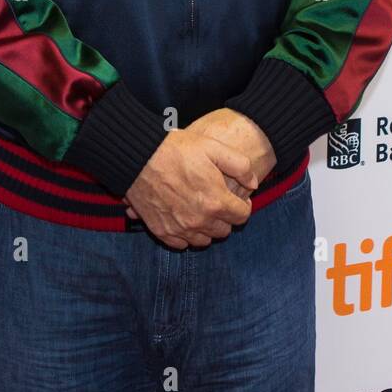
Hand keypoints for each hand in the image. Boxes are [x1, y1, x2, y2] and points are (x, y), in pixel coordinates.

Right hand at [123, 126, 259, 249]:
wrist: (138, 156)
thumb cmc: (176, 149)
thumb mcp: (213, 147)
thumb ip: (240, 166)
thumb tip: (253, 184)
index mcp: (215, 201)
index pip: (242, 217)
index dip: (242, 206)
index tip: (236, 198)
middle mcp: (199, 221)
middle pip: (224, 231)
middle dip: (225, 217)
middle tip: (218, 202)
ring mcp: (179, 228)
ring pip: (204, 240)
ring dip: (207, 228)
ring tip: (201, 210)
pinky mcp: (161, 230)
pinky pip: (181, 244)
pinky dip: (185, 235)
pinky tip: (184, 218)